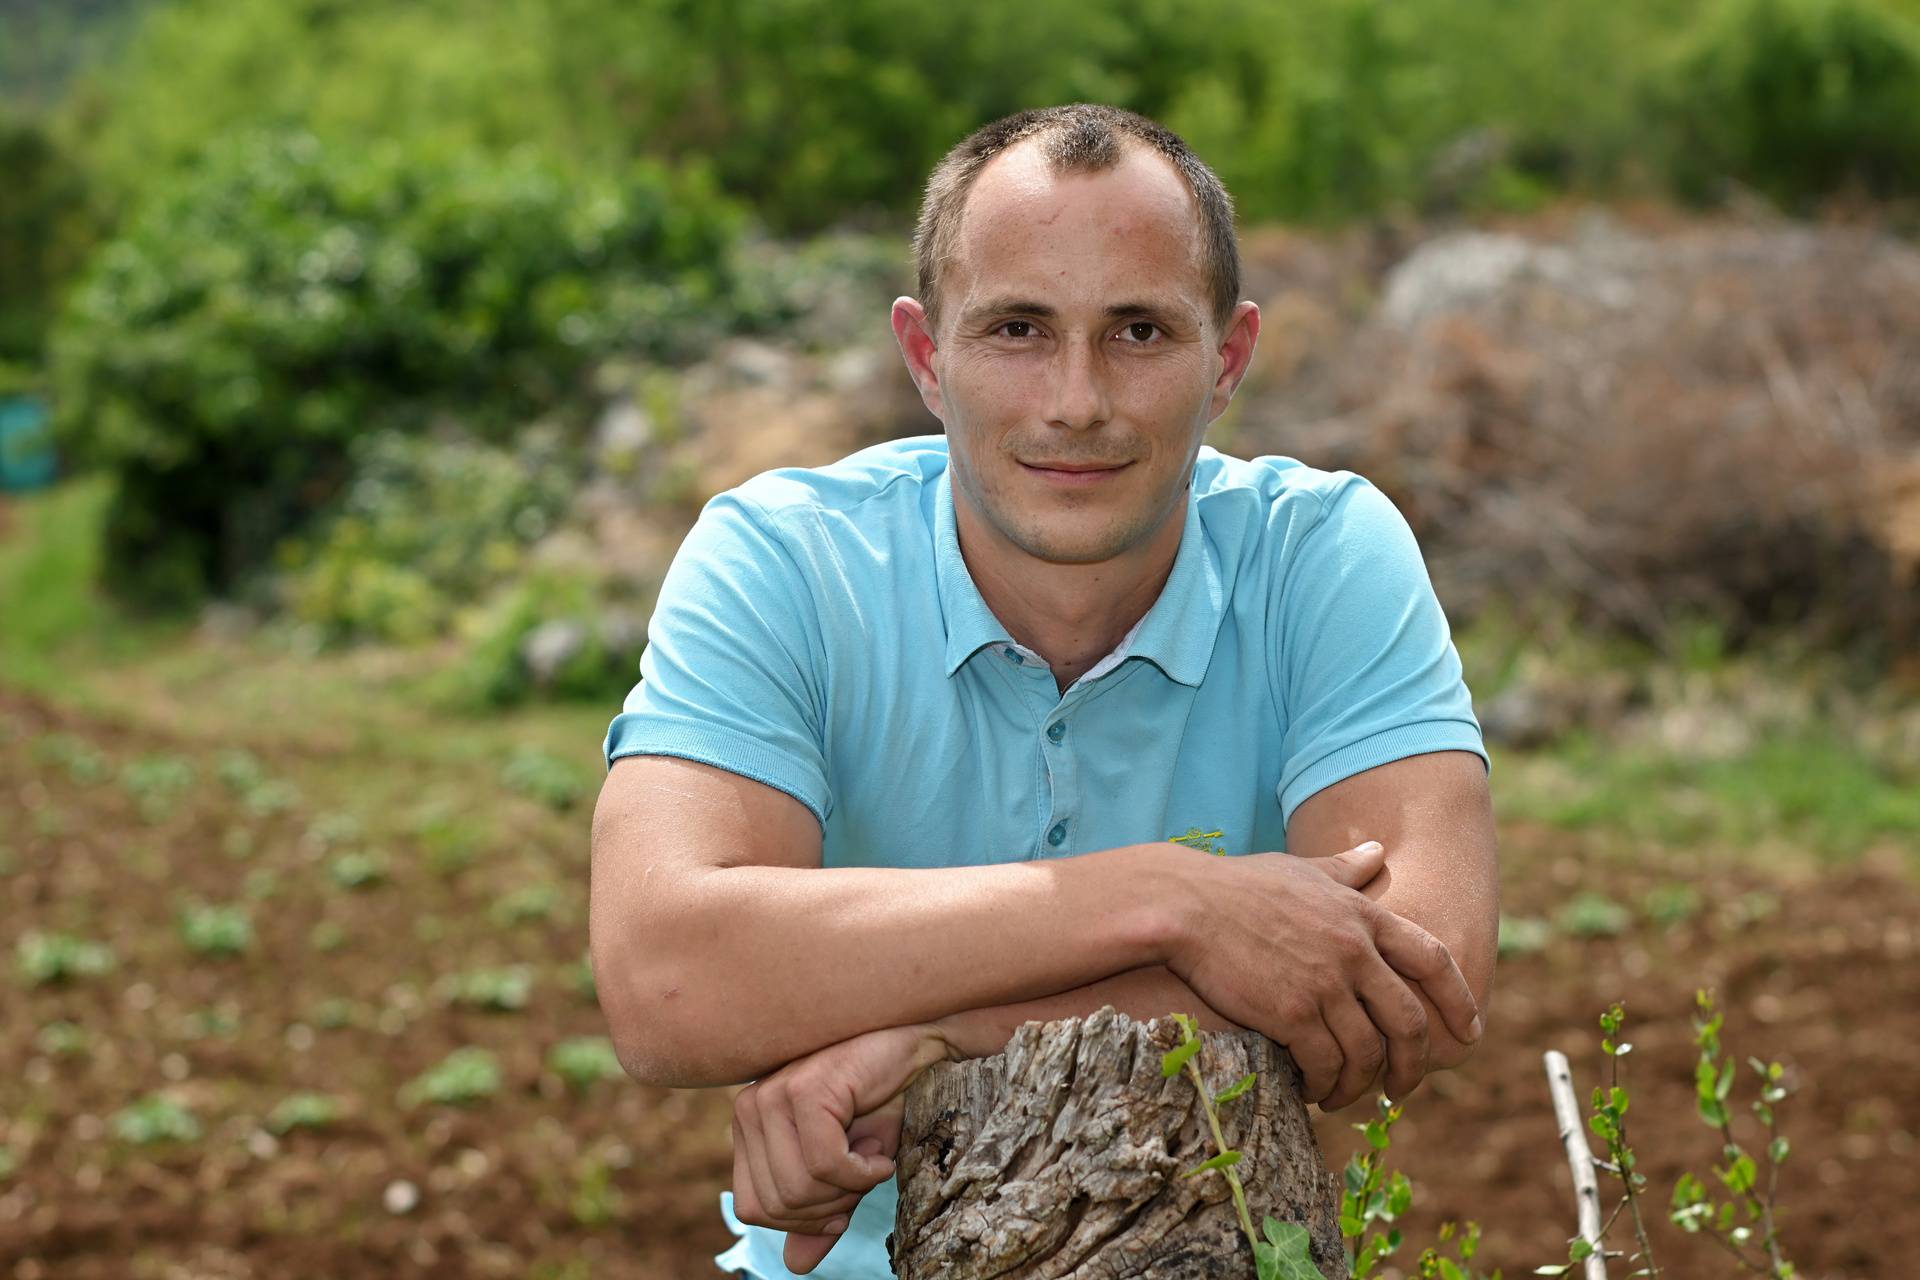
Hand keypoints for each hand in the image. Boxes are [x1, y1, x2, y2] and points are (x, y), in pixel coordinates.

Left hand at [731, 1022, 952, 1274]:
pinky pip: (825, 1163)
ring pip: (798, 1187)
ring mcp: (770, 1095)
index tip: (843, 1207)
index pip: (752, 1209)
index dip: (801, 1222)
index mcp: (749, 1129)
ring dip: (849, 1189)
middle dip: (830, 1208)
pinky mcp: (802, 1089)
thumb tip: (794, 1266)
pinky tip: (879, 1152)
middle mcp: (749, 1109)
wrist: (919, 1055)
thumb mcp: (846, 1172)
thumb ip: (819, 1213)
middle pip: (776, 1204)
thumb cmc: (880, 1106)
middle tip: (862, 1178)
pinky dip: (861, 1172)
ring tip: (871, 1159)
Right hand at [1164, 840, 1481, 1111]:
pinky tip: (1310, 1089)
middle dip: (1413, 1065)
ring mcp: (1324, 983)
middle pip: (1409, 1021)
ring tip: (1341, 1095)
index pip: (1433, 959)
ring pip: (1367, 1053)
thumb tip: (1378, 851)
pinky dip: (1324, 1084)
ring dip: (1360, 1084)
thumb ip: (1345, 867)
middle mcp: (1353, 951)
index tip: (1469, 1032)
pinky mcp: (1292, 1013)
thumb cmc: (1237, 885)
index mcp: (1362, 915)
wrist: (1184, 906)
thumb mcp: (1301, 869)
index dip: (1458, 1000)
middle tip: (1401, 1088)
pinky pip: (1326, 1064)